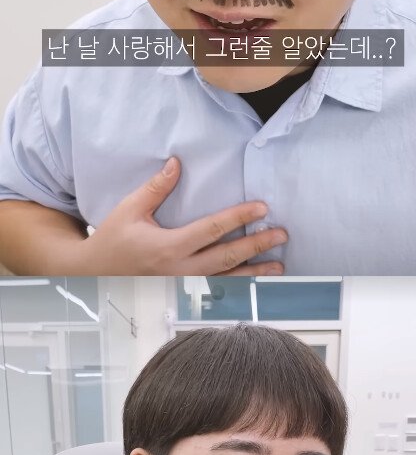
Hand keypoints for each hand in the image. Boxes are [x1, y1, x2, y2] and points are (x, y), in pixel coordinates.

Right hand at [89, 168, 287, 278]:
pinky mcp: (182, 292)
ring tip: (279, 265)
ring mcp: (182, 284)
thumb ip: (156, 188)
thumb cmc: (112, 240)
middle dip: (257, 245)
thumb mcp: (130, 209)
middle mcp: (180, 269)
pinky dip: (239, 285)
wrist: (94, 274)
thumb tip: (176, 163)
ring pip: (227, 278)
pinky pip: (216, 290)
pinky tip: (255, 280)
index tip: (262, 208)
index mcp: (168, 247)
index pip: (212, 229)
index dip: (239, 217)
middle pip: (227, 256)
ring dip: (255, 271)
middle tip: (281, 234)